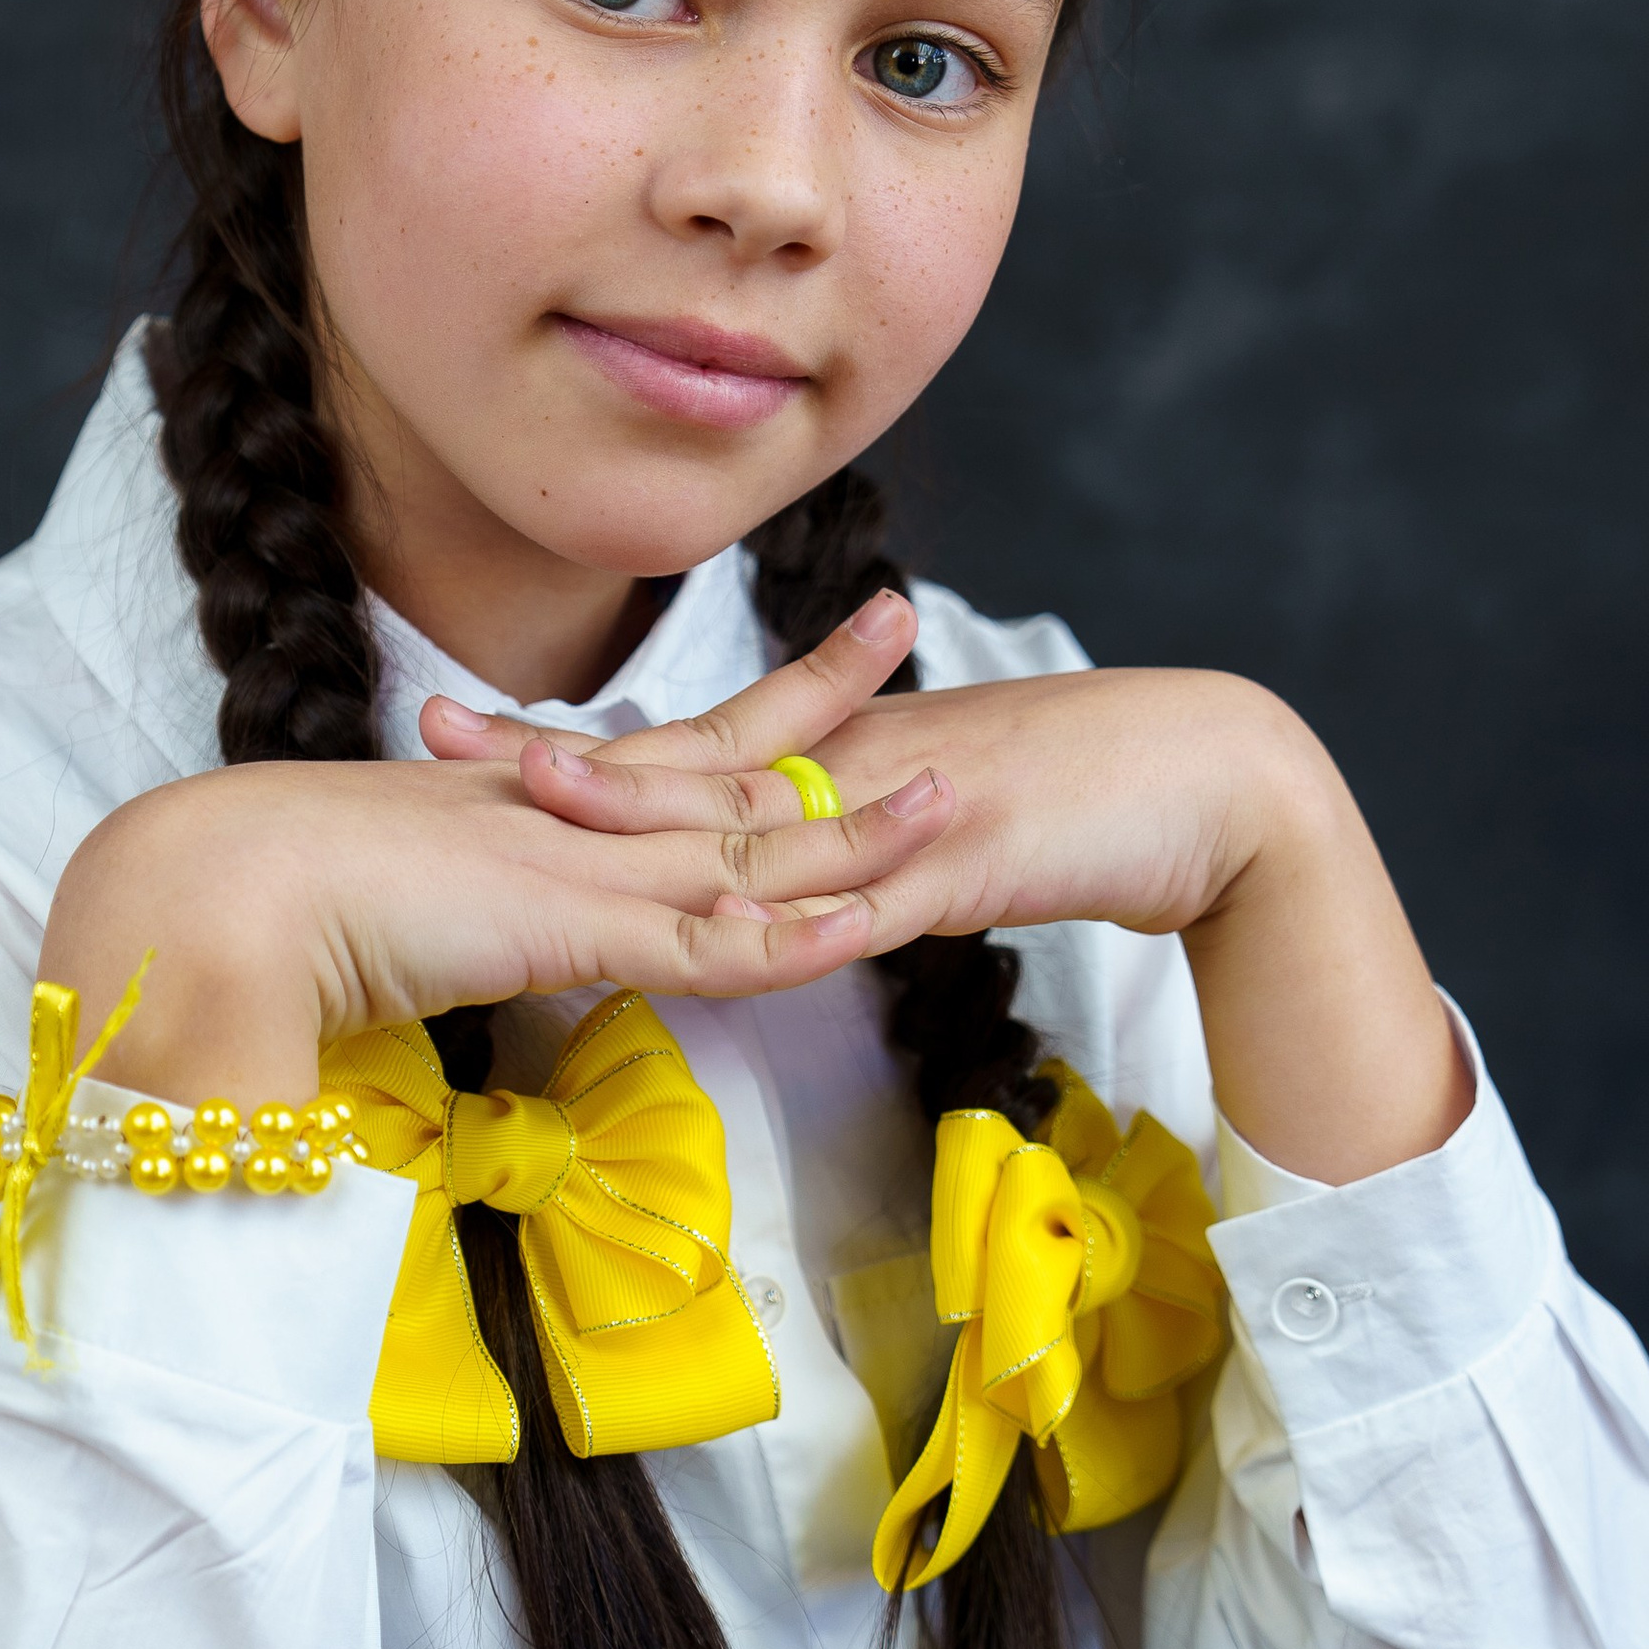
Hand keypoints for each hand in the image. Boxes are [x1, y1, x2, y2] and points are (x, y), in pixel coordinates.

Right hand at [38, 595, 959, 1103]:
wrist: (210, 894)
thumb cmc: (263, 905)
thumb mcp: (383, 909)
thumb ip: (434, 921)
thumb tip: (431, 949)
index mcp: (525, 806)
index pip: (657, 745)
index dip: (737, 706)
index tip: (800, 661)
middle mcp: (563, 817)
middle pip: (724, 750)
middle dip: (824, 695)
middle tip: (903, 614)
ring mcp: (574, 868)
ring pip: (744, 843)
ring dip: (853, 827)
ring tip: (956, 791)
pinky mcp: (566, 930)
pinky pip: (705, 943)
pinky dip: (788, 940)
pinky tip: (864, 929)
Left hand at [425, 658, 1472, 1183]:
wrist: (1215, 783)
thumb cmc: (1082, 805)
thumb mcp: (936, 835)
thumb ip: (854, 857)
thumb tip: (783, 893)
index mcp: (839, 758)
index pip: (680, 753)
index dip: (571, 749)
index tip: (461, 738)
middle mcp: (852, 767)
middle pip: (680, 764)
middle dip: (556, 759)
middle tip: (433, 737)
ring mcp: (906, 808)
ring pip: (754, 812)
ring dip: (647, 805)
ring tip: (541, 795)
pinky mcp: (971, 857)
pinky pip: (873, 888)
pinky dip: (800, 900)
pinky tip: (734, 912)